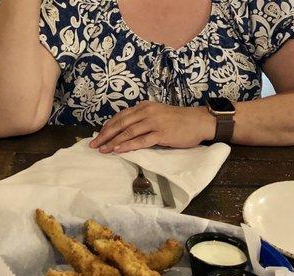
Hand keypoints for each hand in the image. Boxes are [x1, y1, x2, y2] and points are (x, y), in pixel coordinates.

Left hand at [89, 101, 216, 152]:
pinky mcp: (162, 133)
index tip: (98, 136)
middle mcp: (147, 112)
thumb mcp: (158, 115)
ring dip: (113, 141)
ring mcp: (154, 122)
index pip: (121, 117)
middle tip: (94, 144)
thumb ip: (143, 120)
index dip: (107, 127)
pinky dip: (128, 145)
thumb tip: (126, 132)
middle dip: (105, 135)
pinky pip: (141, 140)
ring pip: (128, 132)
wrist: (199, 121)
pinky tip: (118, 150)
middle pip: (120, 124)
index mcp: (144, 107)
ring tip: (102, 150)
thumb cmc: (179, 121)